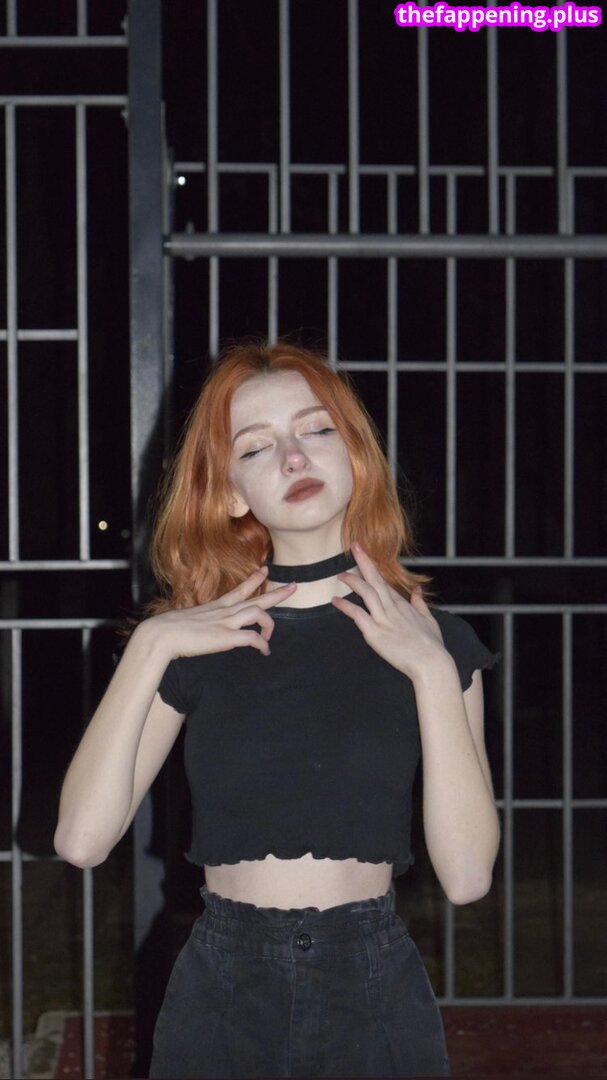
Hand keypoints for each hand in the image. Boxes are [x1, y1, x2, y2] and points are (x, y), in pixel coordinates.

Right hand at [139, 567, 295, 659]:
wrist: (161, 634)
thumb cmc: (169, 630)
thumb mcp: (189, 621)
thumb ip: (200, 623)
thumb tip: (202, 630)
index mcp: (216, 606)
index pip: (239, 590)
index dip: (254, 580)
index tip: (264, 570)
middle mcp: (224, 611)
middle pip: (256, 598)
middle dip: (277, 593)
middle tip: (294, 586)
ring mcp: (226, 623)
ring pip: (259, 614)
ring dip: (270, 624)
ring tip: (271, 637)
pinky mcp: (226, 637)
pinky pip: (252, 638)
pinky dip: (262, 644)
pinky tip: (265, 651)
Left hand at [331, 543, 445, 679]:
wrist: (432, 663)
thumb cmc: (432, 646)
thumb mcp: (430, 621)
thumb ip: (420, 604)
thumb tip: (417, 590)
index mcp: (403, 605)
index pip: (385, 582)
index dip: (374, 569)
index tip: (365, 556)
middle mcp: (392, 608)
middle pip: (376, 580)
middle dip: (365, 561)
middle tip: (355, 546)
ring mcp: (383, 619)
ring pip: (366, 593)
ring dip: (353, 581)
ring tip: (340, 574)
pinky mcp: (375, 633)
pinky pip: (358, 615)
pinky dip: (345, 607)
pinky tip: (335, 601)